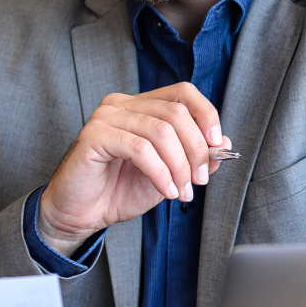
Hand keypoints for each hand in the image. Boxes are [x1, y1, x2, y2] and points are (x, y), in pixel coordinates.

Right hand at [36, 83, 225, 255]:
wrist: (82, 214)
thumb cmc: (119, 191)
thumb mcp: (168, 174)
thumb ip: (194, 157)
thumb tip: (224, 143)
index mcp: (141, 105)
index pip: (183, 92)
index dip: (206, 114)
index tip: (217, 144)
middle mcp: (123, 104)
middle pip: (176, 112)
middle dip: (195, 150)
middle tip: (198, 181)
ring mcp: (106, 116)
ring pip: (161, 131)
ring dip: (179, 166)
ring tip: (180, 192)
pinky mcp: (94, 135)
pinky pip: (139, 149)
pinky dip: (159, 172)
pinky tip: (164, 191)